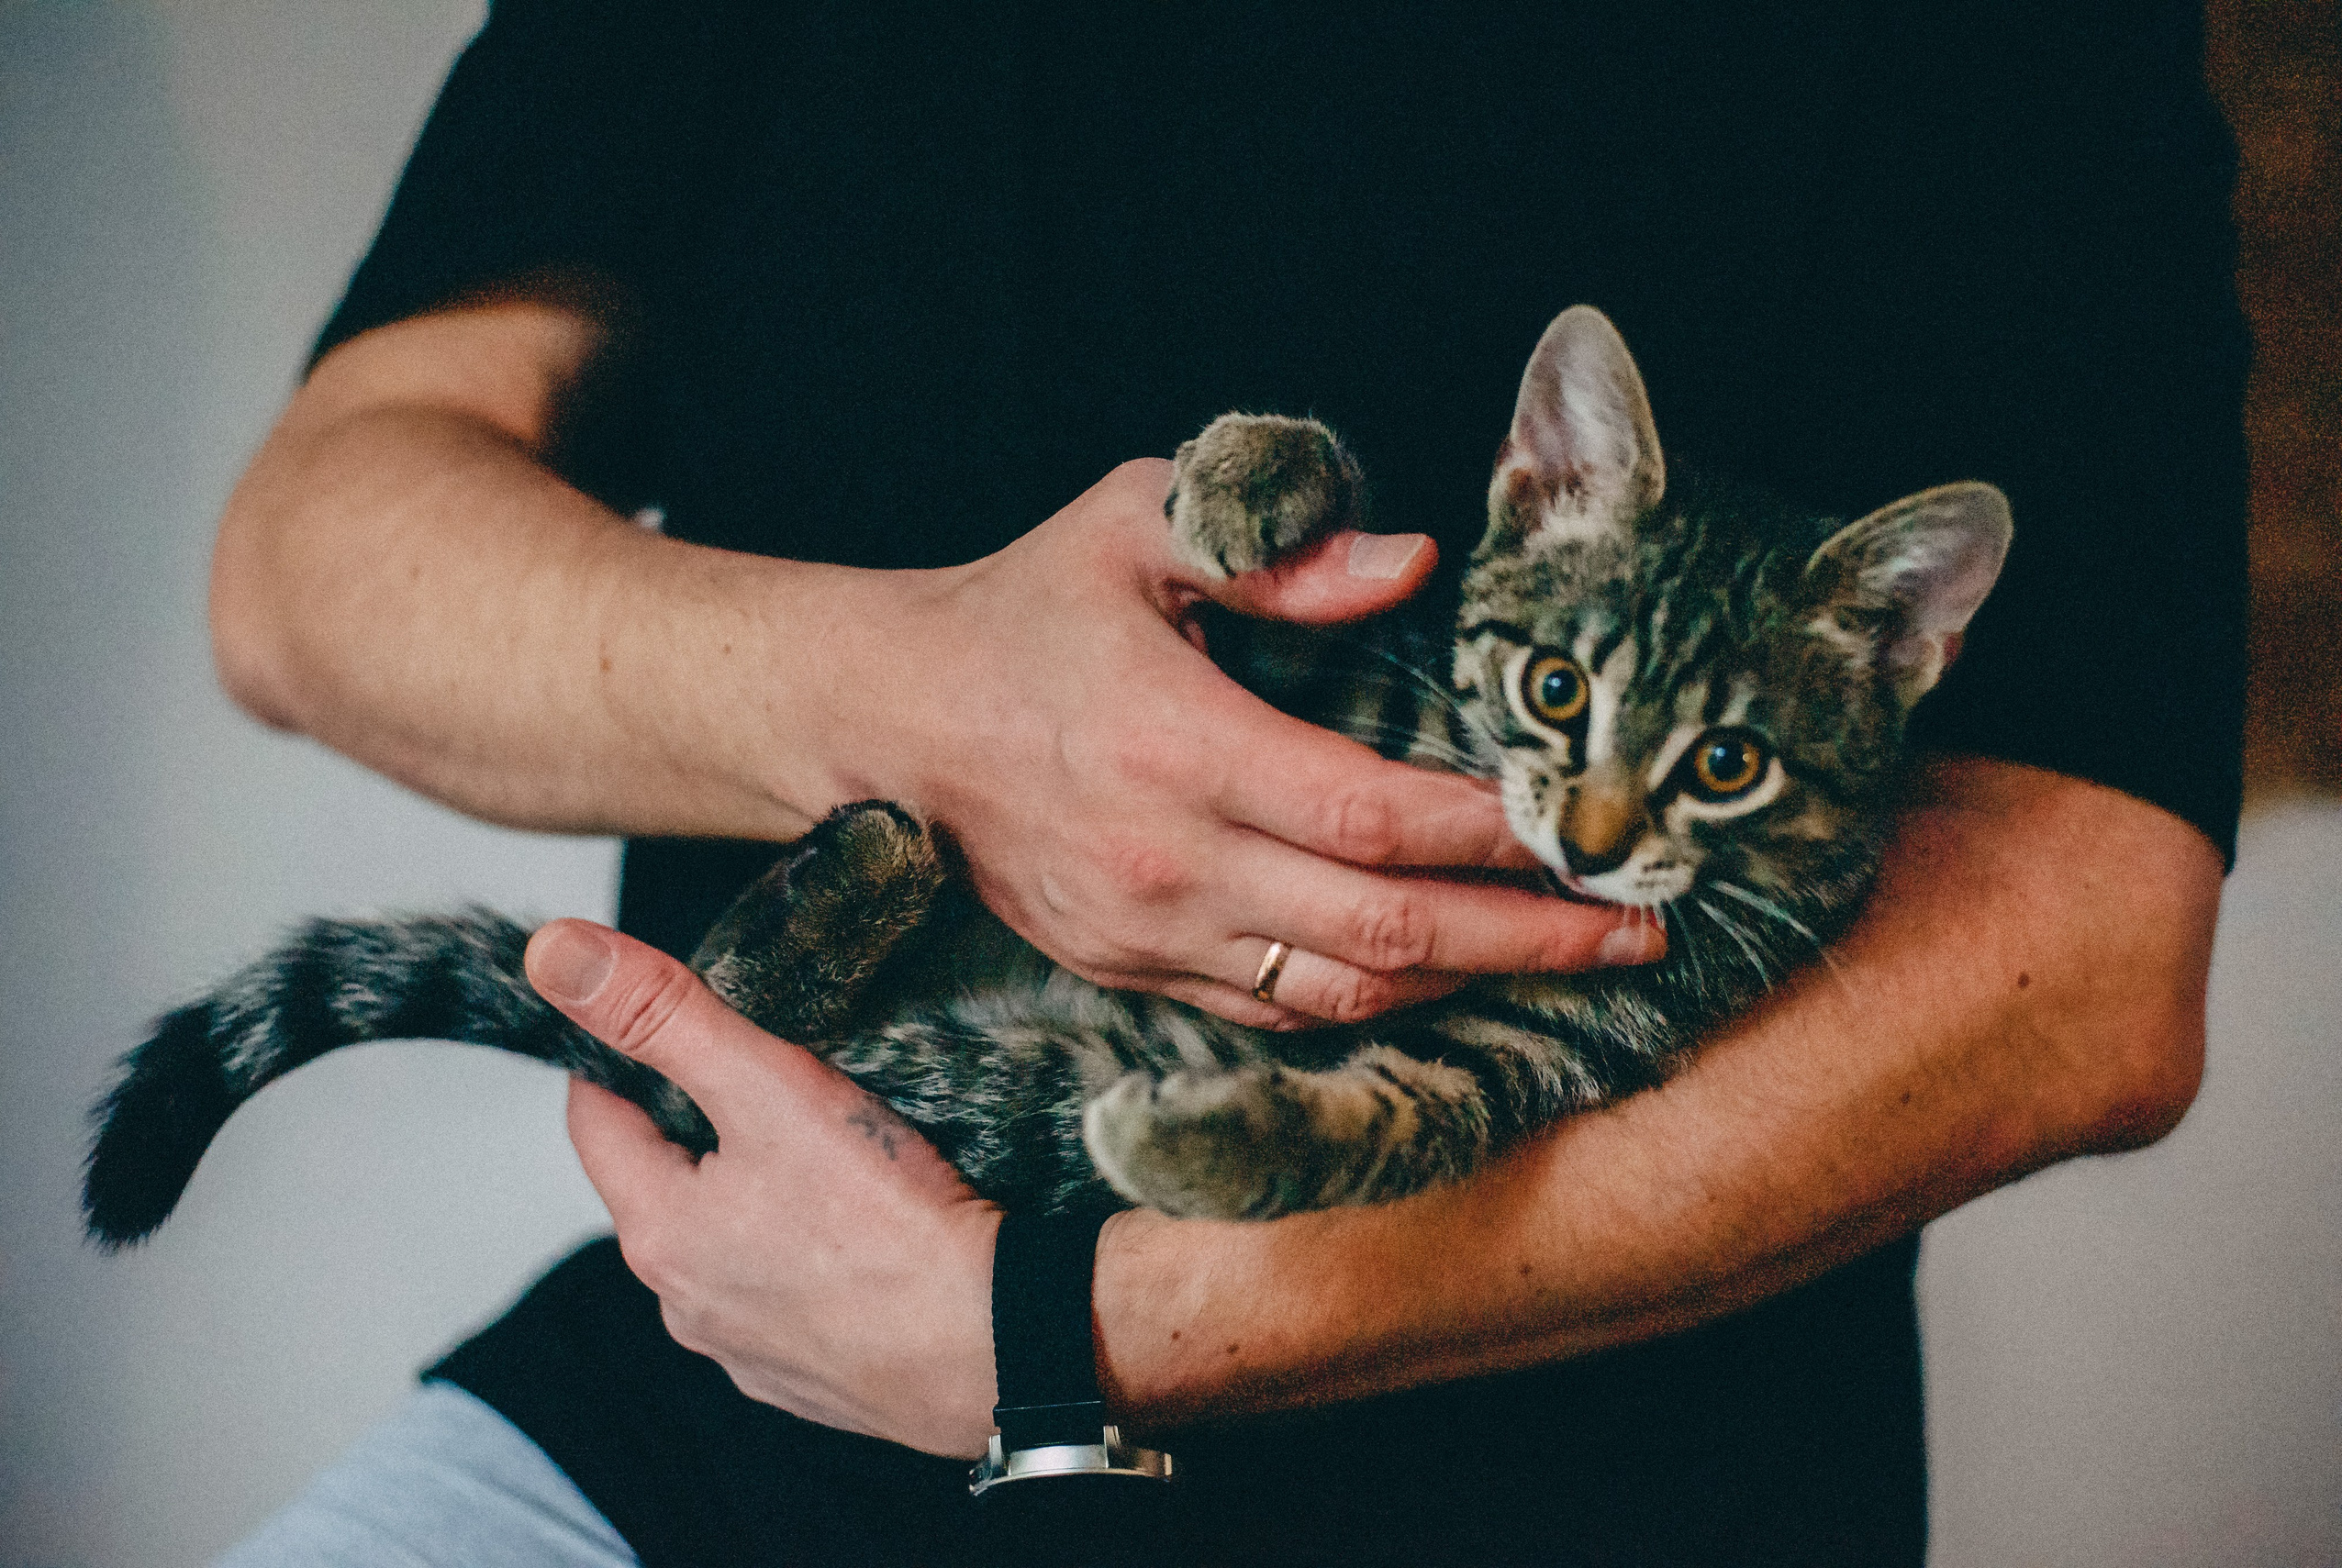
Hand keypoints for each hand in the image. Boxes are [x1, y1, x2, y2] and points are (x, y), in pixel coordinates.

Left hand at [530, 918, 1004, 1458]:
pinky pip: (787, 1301)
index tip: (657, 1018)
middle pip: (663, 1185)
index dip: (618, 1056)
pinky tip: (863, 1234)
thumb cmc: (889, 1223)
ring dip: (752, 1198)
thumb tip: (557, 956)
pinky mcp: (816, 1378)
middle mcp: (686, 1305)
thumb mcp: (768, 1086)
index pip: (595, 1120)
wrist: (995, 1343)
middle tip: (763, 1074)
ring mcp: (750, 1352)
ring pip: (726, 1247)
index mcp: (658, 1231)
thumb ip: (663, 1015)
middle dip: (696, 1126)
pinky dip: (807, 1260)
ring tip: (823, 1153)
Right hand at [850, 460, 1661, 1027]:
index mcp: (1179, 746)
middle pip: (1387, 930)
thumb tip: (1412, 564)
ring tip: (1573, 960)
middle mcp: (1170, 862)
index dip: (1493, 832)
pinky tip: (1447, 980)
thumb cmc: (1020, 610)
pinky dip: (1374, 1005)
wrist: (889, 722)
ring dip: (1470, 984)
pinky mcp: (1131, 971)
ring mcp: (1149, 935)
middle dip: (1530, 934)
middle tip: (1639, 928)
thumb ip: (1274, 547)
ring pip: (1341, 993)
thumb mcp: (1130, 525)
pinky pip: (1276, 1011)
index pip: (1375, 815)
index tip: (1585, 823)